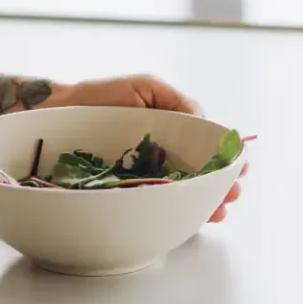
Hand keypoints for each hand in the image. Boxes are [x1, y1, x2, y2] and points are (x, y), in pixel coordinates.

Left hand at [64, 75, 246, 222]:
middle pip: (200, 175)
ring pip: (184, 192)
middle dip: (222, 185)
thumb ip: (177, 101)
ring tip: (220, 209)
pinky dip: (178, 210)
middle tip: (233, 193)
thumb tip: (205, 119)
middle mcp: (162, 156)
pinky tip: (193, 216)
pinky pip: (158, 202)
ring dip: (207, 202)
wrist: (62, 111)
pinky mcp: (128, 189)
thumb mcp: (146, 87)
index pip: (206, 150)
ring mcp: (146, 175)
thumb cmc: (102, 96)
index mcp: (171, 132)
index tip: (240, 169)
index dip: (225, 160)